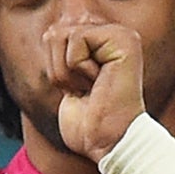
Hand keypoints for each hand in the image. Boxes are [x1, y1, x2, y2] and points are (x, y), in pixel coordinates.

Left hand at [46, 20, 145, 160]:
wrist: (109, 142)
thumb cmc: (88, 123)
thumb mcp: (67, 81)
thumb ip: (62, 55)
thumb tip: (51, 31)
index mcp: (101, 42)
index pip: (52, 36)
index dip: (55, 70)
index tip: (79, 91)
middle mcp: (113, 34)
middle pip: (54, 33)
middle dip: (58, 70)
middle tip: (85, 90)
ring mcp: (121, 35)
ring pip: (62, 35)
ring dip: (67, 72)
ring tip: (92, 87)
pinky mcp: (124, 40)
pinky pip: (76, 40)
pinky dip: (77, 68)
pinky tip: (98, 83)